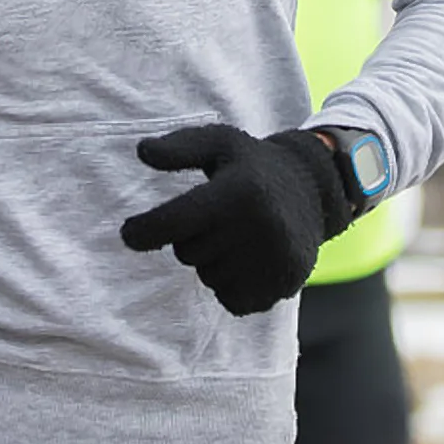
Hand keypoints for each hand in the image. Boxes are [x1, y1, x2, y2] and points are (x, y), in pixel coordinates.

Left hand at [120, 124, 350, 315]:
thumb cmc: (253, 165)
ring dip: (212, 262)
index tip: (128, 233)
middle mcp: (258, 227)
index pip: (173, 223)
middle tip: (214, 218)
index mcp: (236, 192)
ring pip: (209, 278)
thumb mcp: (219, 142)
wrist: (314, 189)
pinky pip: (233, 300)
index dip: (143, 231)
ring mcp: (273, 260)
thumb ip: (179, 148)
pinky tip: (246, 259)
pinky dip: (231, 286)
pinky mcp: (283, 285)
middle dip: (190, 237)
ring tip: (235, 235)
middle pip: (188, 253)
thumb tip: (142, 151)